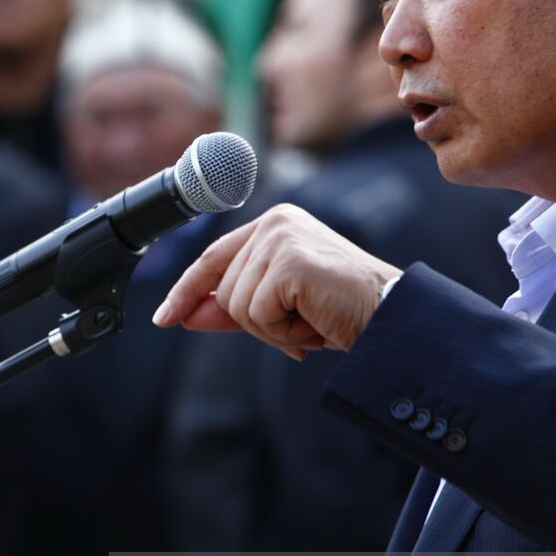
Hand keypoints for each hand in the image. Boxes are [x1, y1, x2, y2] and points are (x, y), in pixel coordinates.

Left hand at [153, 204, 401, 357]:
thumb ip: (231, 307)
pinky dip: (283, 332)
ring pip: (236, 305)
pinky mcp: (289, 261)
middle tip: (301, 325)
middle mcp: (275, 223)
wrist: (390, 321)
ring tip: (311, 320)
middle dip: (255, 323)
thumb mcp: (279, 309)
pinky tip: (314, 322)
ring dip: (272, 329)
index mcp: (275, 225)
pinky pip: (256, 313)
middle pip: (223, 289)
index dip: (187, 290)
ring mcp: (281, 239)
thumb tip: (183, 314)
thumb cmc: (343, 312)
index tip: (164, 318)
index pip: (214, 257)